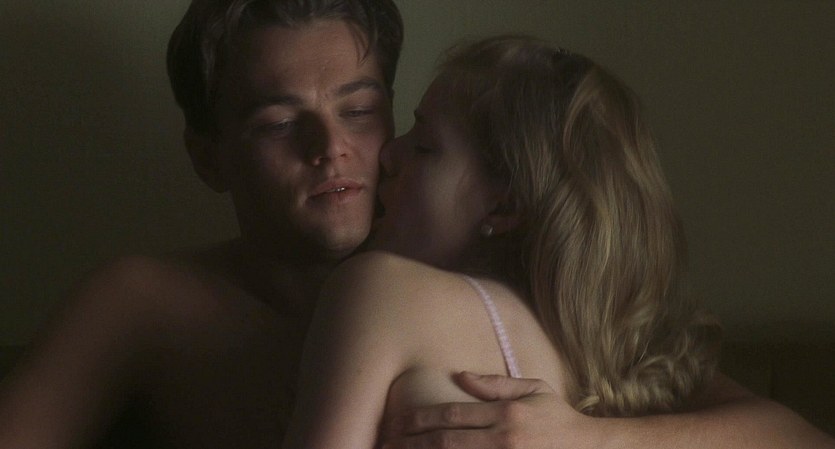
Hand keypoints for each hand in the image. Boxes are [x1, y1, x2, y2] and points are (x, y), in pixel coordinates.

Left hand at [380, 371, 598, 448]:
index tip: (400, 421)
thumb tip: (460, 375)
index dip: (422, 418)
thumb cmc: (558, 417)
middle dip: (412, 443)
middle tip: (387, 443)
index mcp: (506, 413)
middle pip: (446, 442)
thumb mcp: (533, 390)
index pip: (453, 414)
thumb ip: (495, 383)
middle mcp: (503, 439)